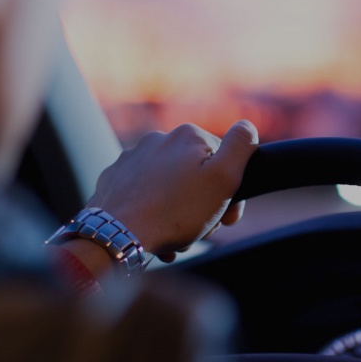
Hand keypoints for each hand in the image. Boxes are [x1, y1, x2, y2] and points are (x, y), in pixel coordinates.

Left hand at [86, 120, 258, 263]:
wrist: (117, 236)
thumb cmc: (174, 213)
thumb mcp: (223, 179)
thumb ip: (240, 146)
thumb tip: (247, 125)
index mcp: (188, 135)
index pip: (223, 161)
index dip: (229, 191)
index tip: (225, 217)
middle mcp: (157, 140)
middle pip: (194, 175)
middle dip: (201, 203)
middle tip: (199, 229)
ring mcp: (131, 159)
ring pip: (169, 187)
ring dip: (177, 212)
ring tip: (174, 236)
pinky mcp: (114, 180)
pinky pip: (143, 196)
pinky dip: (152, 213)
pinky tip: (153, 232)